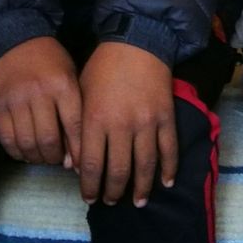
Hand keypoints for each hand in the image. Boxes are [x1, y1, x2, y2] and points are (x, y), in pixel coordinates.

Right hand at [0, 36, 81, 165]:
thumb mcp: (71, 78)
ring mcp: (16, 100)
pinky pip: (7, 139)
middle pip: (48, 140)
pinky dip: (17, 152)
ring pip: (27, 143)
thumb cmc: (51, 62)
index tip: (79, 163)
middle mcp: (39, 93)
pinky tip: (25, 152)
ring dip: (37, 158)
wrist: (18, 40)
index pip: (74, 126)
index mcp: (63, 85)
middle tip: (58, 159)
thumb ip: (75, 112)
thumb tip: (73, 156)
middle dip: (55, 157)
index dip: (78, 150)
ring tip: (42, 156)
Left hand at [76, 42, 176, 207]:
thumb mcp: (80, 94)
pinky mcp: (165, 117)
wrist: (137, 41)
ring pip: (144, 166)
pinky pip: (169, 150)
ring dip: (140, 188)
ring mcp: (146, 123)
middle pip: (118, 171)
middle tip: (111, 201)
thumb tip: (74, 165)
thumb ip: (77, 129)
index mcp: (95, 120)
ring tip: (137, 201)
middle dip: (113, 192)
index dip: (90, 187)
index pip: (91, 166)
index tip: (90, 198)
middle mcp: (121, 126)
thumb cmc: (103, 67)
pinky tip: (166, 183)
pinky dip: (168, 169)